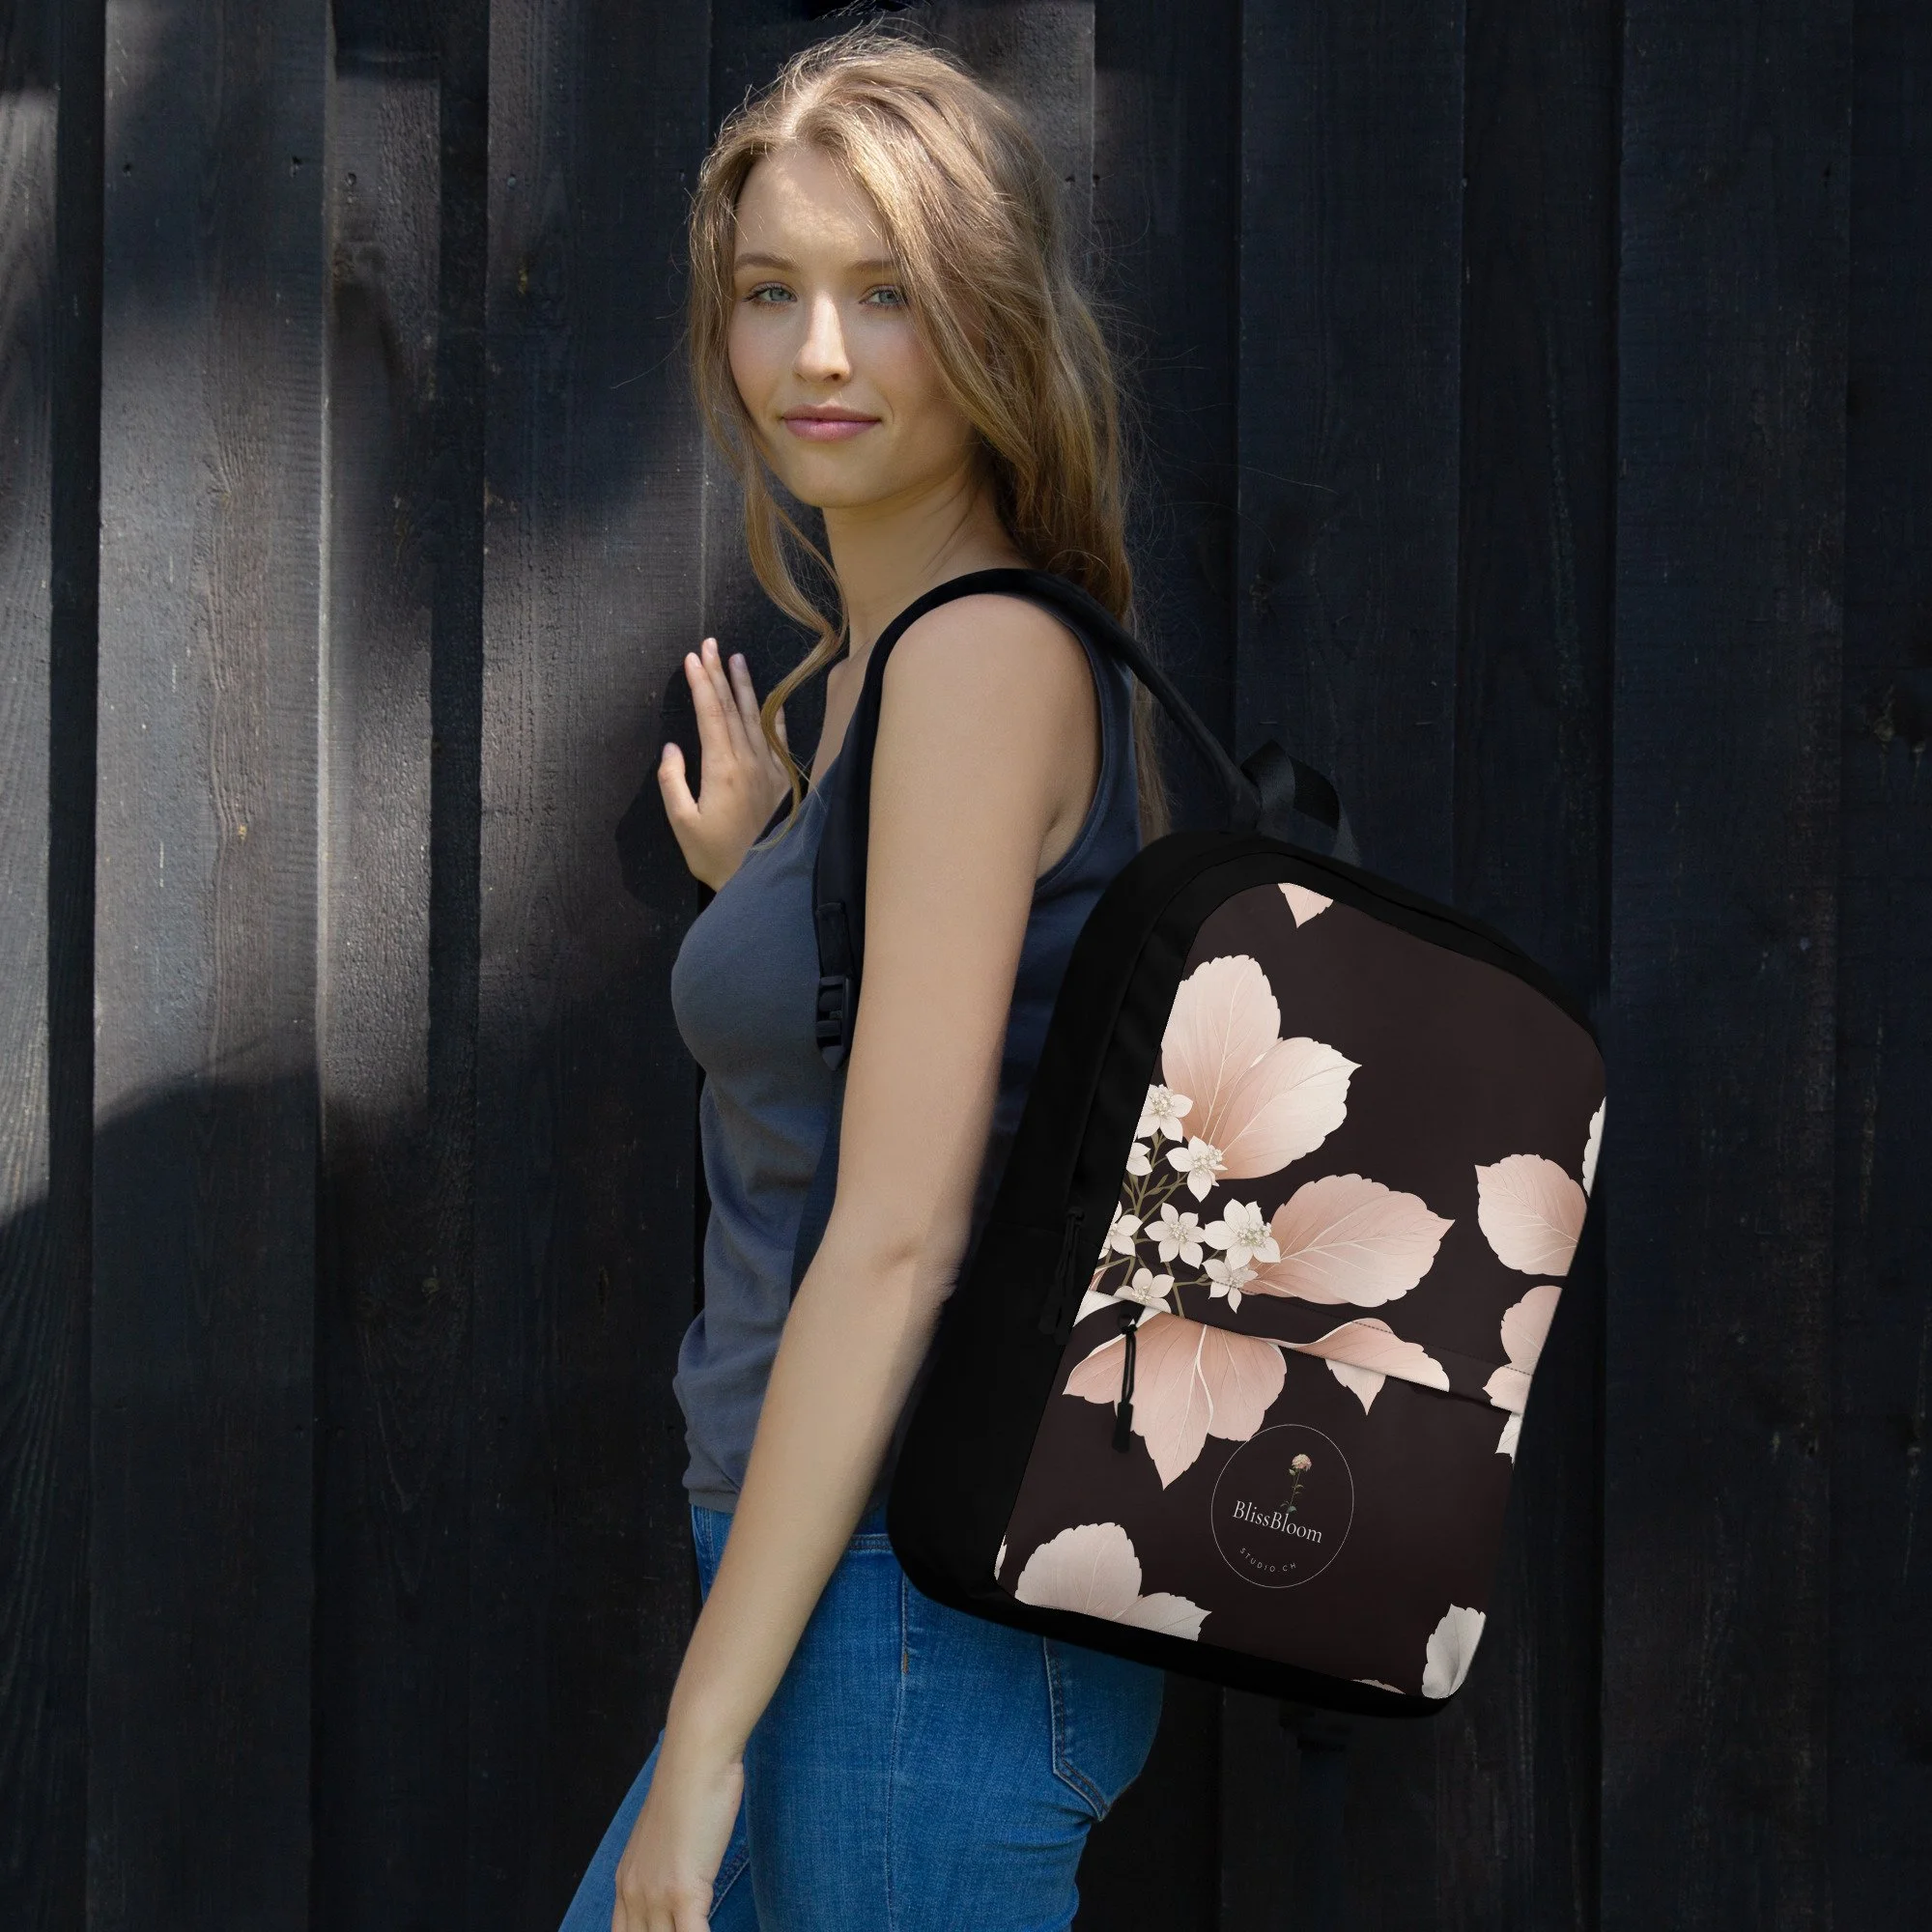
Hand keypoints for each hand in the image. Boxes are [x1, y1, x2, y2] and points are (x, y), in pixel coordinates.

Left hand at [612, 1737, 744, 1931]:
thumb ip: (664, 1866)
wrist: (695, 1759)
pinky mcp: (683, 1893)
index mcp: (626, 1882)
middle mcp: (634, 1894)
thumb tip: (681, 1879)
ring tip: (702, 1928)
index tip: (669, 1931)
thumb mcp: (665, 1834)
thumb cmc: (689, 1786)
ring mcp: (656, 1896)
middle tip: (686, 1930)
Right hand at [659, 637, 791, 888]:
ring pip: (756, 718)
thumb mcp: (683, 823)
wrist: (764, 879)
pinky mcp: (783, 781)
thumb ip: (673, 782)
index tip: (693, 658)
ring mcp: (769, 769)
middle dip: (719, 674)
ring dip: (745, 687)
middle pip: (732, 708)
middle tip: (711, 645)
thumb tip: (672, 749)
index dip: (701, 683)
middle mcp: (748, 761)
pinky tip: (771, 701)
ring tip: (738, 659)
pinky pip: (777, 739)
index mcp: (721, 768)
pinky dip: (773, 716)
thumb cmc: (716, 856)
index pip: (710, 713)